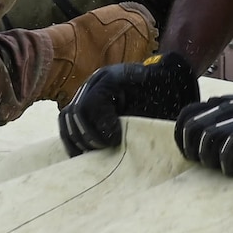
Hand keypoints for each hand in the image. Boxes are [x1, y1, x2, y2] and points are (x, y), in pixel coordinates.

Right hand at [60, 53, 200, 156]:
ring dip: (79, 139)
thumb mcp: (158, 102)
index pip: (91, 104)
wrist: (164, 82)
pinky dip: (73, 139)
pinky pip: (68, 122)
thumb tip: (119, 141)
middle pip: (76, 112)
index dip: (101, 127)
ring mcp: (87, 92)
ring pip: (68, 117)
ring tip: (96, 153)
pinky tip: (85, 154)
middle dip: (90, 136)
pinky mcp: (84, 104)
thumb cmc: (164, 93)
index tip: (116, 142)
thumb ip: (142, 116)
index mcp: (113, 78)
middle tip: (107, 149)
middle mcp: (95, 82)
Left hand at [174, 92, 232, 176]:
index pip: (188, 113)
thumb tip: (194, 139)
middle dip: (193, 150)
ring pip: (209, 136)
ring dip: (210, 159)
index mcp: (225, 102)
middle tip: (204, 164)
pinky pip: (230, 145)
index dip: (181, 136)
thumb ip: (220, 123)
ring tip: (221, 168)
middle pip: (194, 127)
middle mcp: (232, 106)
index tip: (187, 153)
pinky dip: (226, 162)